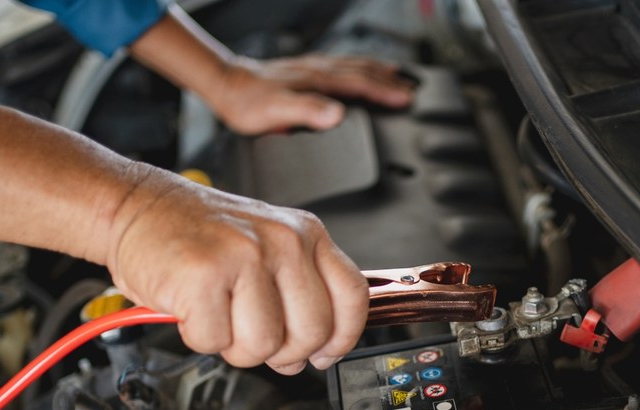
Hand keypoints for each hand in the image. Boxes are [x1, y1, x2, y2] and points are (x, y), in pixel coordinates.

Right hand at [104, 166, 368, 372]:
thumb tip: (320, 348)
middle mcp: (282, 241)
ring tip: (218, 314)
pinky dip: (198, 336)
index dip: (340, 339)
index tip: (323, 353)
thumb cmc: (198, 235)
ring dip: (233, 344)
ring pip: (264, 345)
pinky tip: (193, 307)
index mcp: (305, 234)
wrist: (135, 206)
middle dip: (280, 350)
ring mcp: (245, 256)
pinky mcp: (204, 276)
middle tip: (251, 332)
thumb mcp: (266, 247)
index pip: (352, 298)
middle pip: (312, 333)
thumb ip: (299, 291)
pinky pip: (215, 341)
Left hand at [209, 54, 414, 134]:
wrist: (226, 86)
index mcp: (318, 80)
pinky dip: (359, 67)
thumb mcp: (277, 111)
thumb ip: (308, 112)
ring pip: (355, 64)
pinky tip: (359, 71)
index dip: (386, 92)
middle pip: (364, 71)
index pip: (362, 84)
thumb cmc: (248, 103)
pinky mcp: (306, 70)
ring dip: (378, 70)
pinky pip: (342, 65)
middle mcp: (319, 71)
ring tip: (397, 75)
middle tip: (413, 88)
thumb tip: (338, 115)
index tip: (408, 98)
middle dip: (391, 80)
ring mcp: (313, 68)